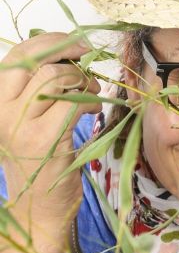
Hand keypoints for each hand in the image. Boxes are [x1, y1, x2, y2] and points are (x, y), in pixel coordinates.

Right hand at [0, 32, 101, 222]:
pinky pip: (74, 103)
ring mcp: (21, 125)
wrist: (37, 208)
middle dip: (72, 59)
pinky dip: (91, 101)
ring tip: (93, 94)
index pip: (19, 56)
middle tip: (89, 67)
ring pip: (57, 79)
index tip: (78, 46)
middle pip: (39, 63)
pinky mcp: (46, 140)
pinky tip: (94, 110)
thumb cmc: (37, 164)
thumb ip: (38, 93)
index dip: (52, 43)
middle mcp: (2, 110)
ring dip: (84, 82)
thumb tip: (67, 63)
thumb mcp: (26, 124)